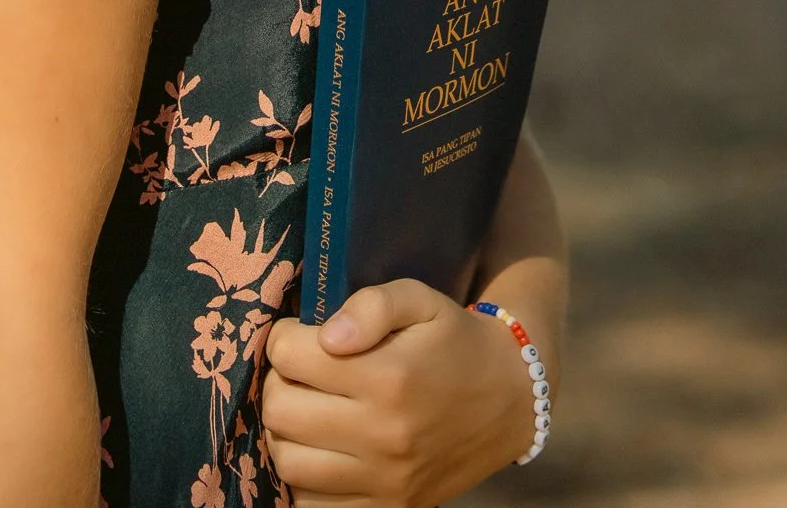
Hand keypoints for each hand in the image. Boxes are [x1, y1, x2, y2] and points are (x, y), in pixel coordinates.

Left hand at [262, 279, 537, 506]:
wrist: (509, 400)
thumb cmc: (454, 341)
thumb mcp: (421, 300)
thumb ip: (372, 304)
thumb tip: (326, 336)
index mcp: (387, 377)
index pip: (289, 356)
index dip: (284, 338)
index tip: (298, 335)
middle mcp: (382, 435)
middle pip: (280, 411)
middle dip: (278, 382)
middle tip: (298, 370)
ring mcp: (384, 481)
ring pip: (288, 462)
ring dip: (285, 431)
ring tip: (307, 409)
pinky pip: (313, 506)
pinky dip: (304, 478)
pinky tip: (320, 450)